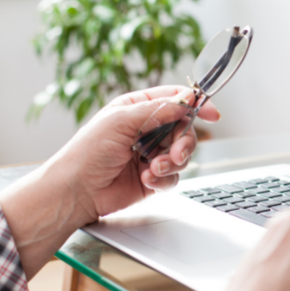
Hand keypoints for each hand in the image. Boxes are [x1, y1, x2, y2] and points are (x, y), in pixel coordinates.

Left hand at [61, 85, 220, 219]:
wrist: (76, 191)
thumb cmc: (88, 152)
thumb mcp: (122, 120)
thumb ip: (158, 110)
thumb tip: (186, 99)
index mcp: (138, 109)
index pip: (175, 100)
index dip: (196, 104)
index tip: (213, 114)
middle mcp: (147, 130)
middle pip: (184, 129)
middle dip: (183, 143)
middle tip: (175, 154)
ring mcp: (151, 154)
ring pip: (183, 154)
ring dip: (172, 163)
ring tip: (153, 169)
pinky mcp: (153, 176)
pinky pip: (175, 176)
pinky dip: (164, 179)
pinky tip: (147, 180)